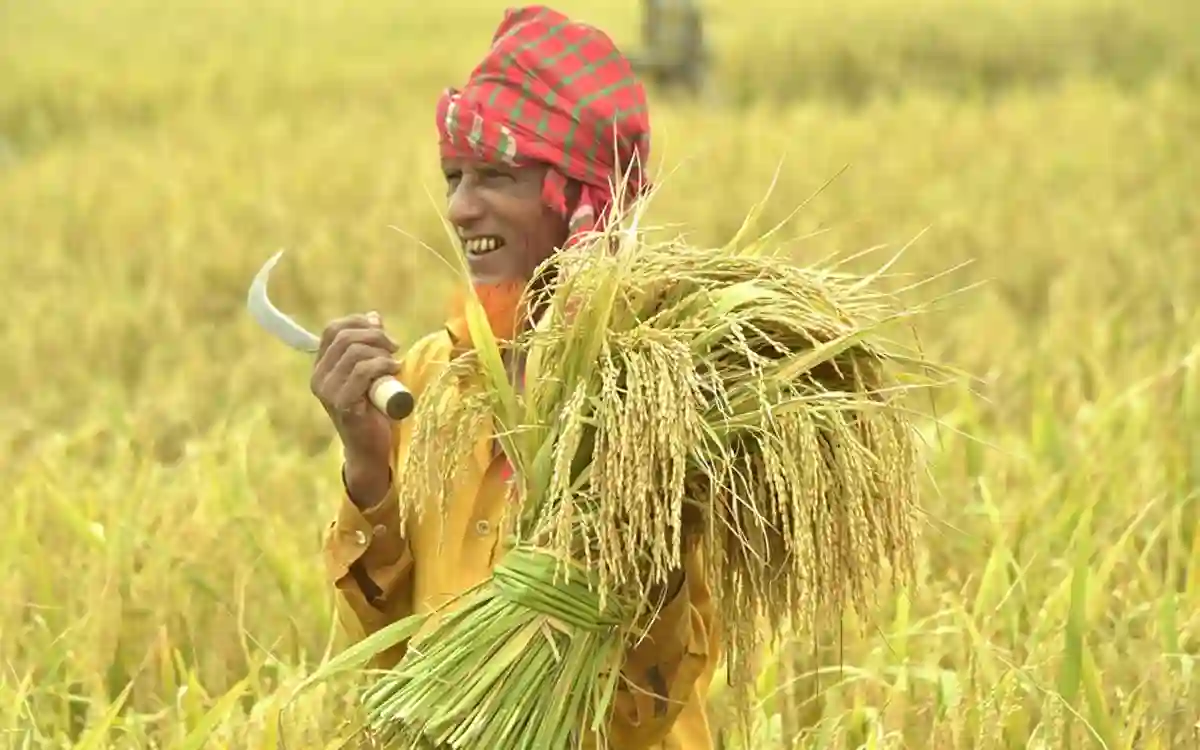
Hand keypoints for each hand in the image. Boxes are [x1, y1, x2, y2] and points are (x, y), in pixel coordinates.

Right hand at [310, 312, 399, 505]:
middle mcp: (318, 377)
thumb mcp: (372, 371)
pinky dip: (382, 365)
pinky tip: (394, 370)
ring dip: (381, 352)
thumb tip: (373, 317)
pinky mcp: (342, 403)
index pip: (332, 330)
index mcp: (321, 366)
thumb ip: (369, 346)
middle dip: (374, 336)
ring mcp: (327, 391)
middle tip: (394, 346)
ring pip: (354, 352)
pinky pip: (362, 371)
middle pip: (344, 337)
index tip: (381, 331)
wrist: (371, 447)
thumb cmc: (374, 409)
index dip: (358, 323)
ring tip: (394, 362)